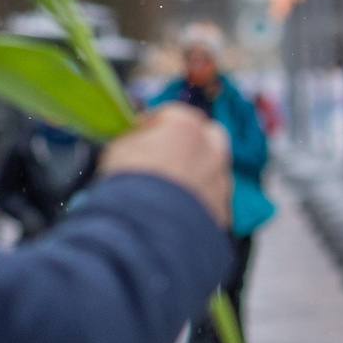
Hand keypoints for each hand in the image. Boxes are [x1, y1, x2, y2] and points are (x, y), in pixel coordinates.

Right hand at [99, 103, 232, 228]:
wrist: (149, 227)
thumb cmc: (131, 182)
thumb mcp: (120, 147)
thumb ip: (136, 139)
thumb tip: (138, 143)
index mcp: (187, 126)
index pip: (173, 115)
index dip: (155, 125)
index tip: (142, 134)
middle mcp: (212, 151)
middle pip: (208, 138)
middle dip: (191, 144)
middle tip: (167, 157)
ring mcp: (221, 182)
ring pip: (214, 171)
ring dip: (197, 175)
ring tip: (171, 191)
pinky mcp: (223, 212)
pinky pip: (212, 201)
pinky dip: (199, 203)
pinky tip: (179, 212)